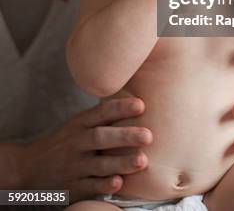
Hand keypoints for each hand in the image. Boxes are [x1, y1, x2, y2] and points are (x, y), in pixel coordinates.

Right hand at [16, 98, 151, 200]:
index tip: (141, 105)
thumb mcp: (78, 124)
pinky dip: (103, 186)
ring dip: (121, 163)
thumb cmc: (65, 142)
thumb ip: (102, 116)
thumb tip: (137, 101)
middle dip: (125, 136)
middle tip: (148, 135)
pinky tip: (118, 183)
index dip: (120, 108)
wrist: (29, 168)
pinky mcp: (73, 188)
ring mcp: (75, 166)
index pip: (101, 113)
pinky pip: (90, 187)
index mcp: (79, 125)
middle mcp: (77, 143)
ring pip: (99, 165)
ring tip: (142, 161)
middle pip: (100, 137)